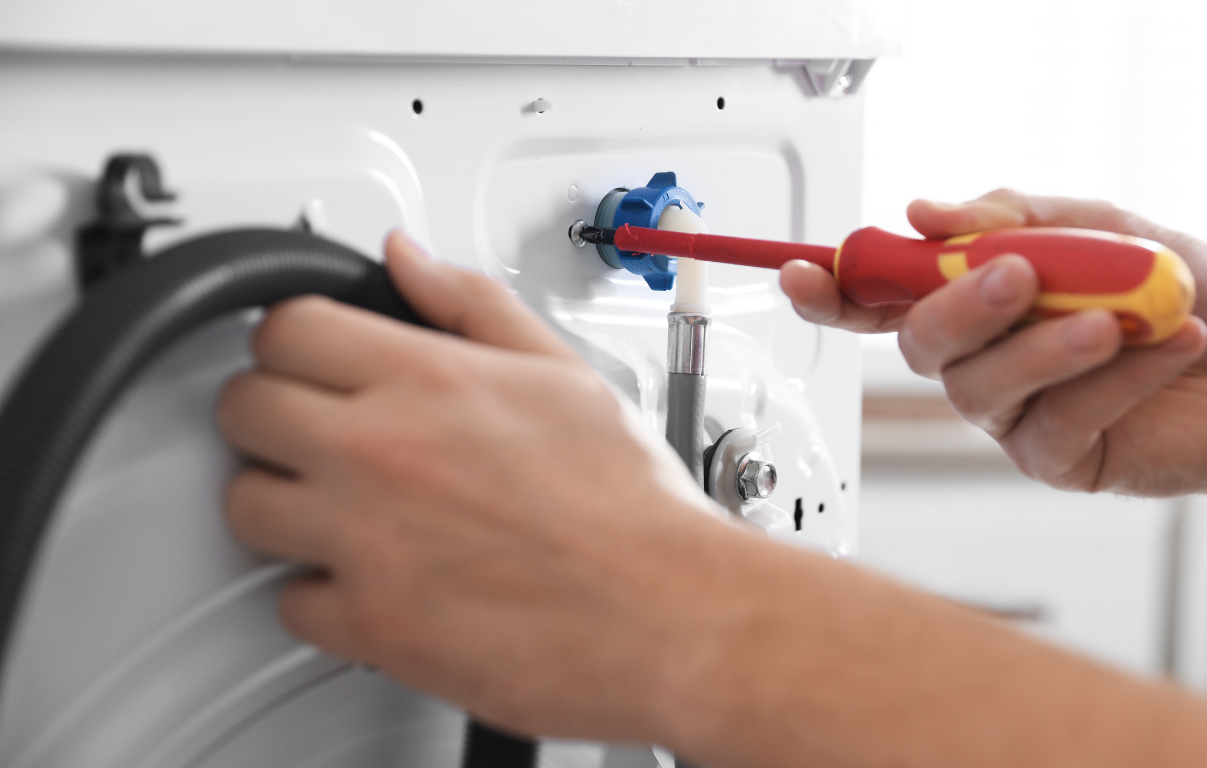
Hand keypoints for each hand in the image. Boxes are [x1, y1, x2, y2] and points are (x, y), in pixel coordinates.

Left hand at [215, 231, 735, 740]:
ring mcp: (366, 540)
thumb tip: (409, 258)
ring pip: (244, 505)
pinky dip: (322, 595)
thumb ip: (471, 304)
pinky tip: (371, 577)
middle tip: (317, 432)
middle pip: (243, 408)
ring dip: (283, 503)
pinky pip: (288, 601)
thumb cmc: (633, 504)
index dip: (293, 343)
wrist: (671, 611)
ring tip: (340, 508)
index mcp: (428, 379)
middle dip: (274, 415)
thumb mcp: (563, 372)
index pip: (286, 329)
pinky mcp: (370, 623)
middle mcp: (382, 451)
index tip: (311, 363)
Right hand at [781, 189, 1206, 497]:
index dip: (833, 289)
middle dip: (960, 308)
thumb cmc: (1177, 290)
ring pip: (979, 388)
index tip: (798, 273)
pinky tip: (1164, 348)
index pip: (883, 297)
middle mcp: (980, 358)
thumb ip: (1015, 216)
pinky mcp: (1057, 458)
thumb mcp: (1101, 226)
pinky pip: (1055, 422)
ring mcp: (1012, 414)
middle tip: (1019, 274)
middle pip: (920, 345)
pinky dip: (1113, 379)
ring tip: (1113, 321)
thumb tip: (927, 213)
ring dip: (1044, 347)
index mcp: (976, 298)